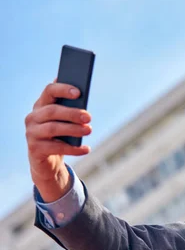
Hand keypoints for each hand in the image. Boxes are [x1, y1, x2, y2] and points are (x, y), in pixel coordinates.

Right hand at [25, 82, 91, 201]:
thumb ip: (71, 107)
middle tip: (89, 117)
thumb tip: (82, 95)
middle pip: (52, 111)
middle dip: (72, 113)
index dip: (63, 90)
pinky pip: (56, 147)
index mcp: (41, 105)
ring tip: (89, 130)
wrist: (48, 160)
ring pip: (53, 128)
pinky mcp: (34, 149)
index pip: (49, 91)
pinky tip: (86, 149)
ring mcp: (31, 133)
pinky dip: (73, 149)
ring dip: (73, 129)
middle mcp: (33, 117)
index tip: (78, 93)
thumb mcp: (65, 120)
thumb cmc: (60, 135)